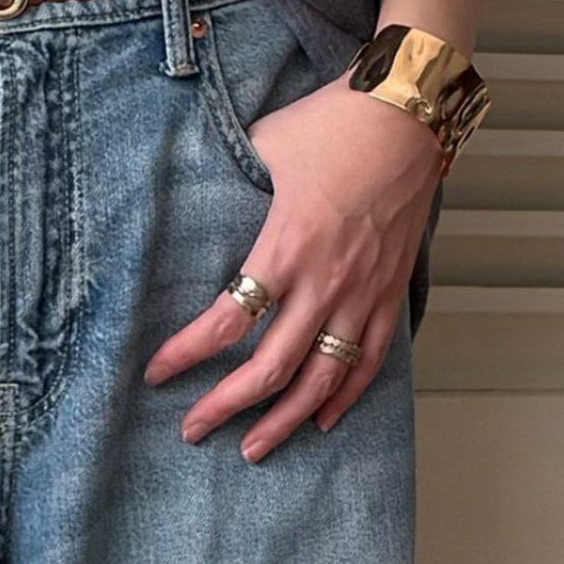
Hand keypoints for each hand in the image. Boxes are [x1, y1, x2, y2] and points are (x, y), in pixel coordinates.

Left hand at [143, 73, 441, 459]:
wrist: (407, 115)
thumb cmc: (332, 123)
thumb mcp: (264, 144)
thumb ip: (233, 179)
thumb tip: (200, 188)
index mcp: (285, 246)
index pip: (227, 320)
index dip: (187, 354)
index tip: (157, 373)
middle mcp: (325, 282)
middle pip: (270, 368)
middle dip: (226, 406)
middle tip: (193, 429)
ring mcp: (363, 293)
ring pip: (321, 381)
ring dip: (285, 420)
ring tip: (253, 448)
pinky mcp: (391, 291)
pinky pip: (369, 360)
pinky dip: (346, 396)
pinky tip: (323, 420)